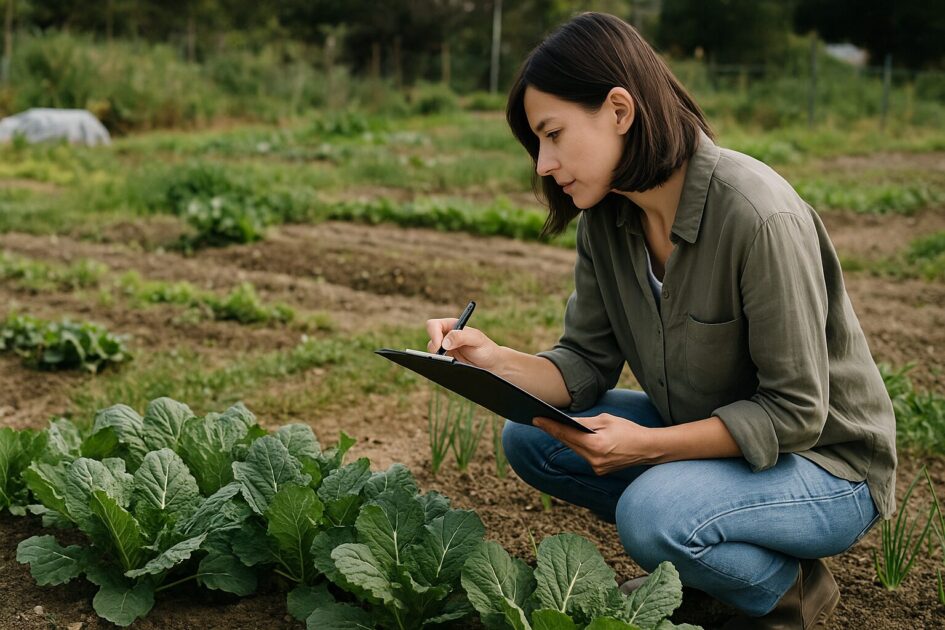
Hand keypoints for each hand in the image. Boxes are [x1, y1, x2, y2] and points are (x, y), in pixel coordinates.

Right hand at [425, 318, 501, 370]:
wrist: (492, 364)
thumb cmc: (486, 348)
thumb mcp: (476, 340)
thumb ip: (461, 337)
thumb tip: (444, 342)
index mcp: (452, 326)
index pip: (434, 325)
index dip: (433, 334)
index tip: (440, 346)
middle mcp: (447, 335)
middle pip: (430, 338)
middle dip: (434, 348)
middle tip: (442, 357)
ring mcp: (445, 348)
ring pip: (431, 351)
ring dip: (437, 357)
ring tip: (450, 362)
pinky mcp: (446, 359)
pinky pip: (436, 361)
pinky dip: (439, 364)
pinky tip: (448, 367)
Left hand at [532, 414, 656, 475]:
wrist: (648, 449)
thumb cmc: (628, 430)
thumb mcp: (606, 420)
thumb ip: (585, 422)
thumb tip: (567, 421)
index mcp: (595, 445)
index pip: (566, 434)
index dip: (549, 426)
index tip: (536, 419)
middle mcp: (594, 460)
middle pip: (568, 443)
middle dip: (555, 431)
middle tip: (539, 419)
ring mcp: (597, 467)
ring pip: (575, 450)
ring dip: (566, 439)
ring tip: (551, 426)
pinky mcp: (599, 470)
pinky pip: (584, 455)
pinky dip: (579, 446)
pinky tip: (571, 437)